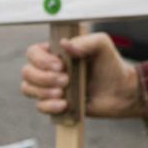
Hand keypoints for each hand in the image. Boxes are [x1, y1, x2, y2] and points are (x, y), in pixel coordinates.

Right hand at [20, 32, 142, 117]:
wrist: (121, 91)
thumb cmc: (111, 65)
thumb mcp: (102, 46)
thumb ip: (84, 41)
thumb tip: (64, 44)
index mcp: (57, 52)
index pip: (33, 52)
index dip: (41, 60)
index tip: (60, 65)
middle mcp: (49, 69)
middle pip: (27, 72)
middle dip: (43, 78)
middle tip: (66, 80)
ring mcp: (50, 87)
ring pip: (28, 89)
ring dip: (44, 92)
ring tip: (64, 93)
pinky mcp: (55, 103)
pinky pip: (40, 106)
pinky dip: (49, 106)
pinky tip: (65, 104)